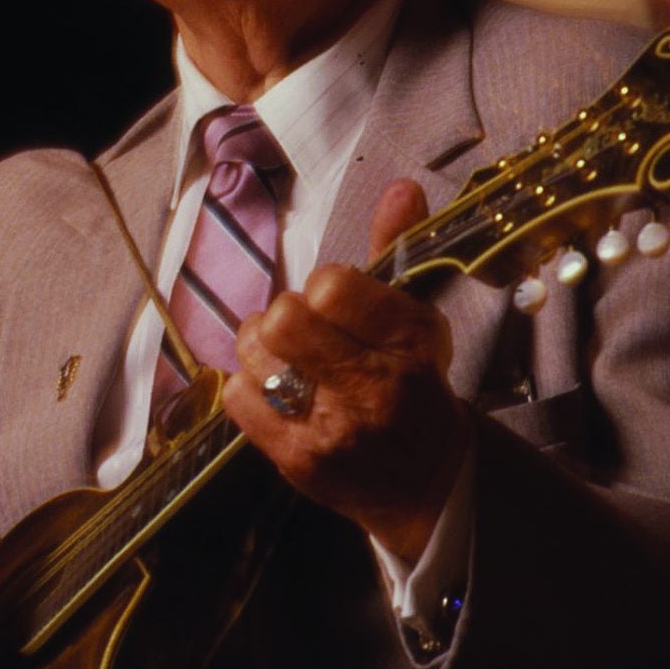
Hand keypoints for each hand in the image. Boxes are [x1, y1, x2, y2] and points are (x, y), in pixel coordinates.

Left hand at [225, 180, 471, 561]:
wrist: (431, 482)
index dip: (324, 287)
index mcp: (408, 341)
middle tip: (301, 330)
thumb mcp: (418, 318)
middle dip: (285, 314)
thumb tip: (402, 187)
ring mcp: (333, 427)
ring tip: (285, 359)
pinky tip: (275, 392)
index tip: (335, 303)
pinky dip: (247, 386)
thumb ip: (399, 250)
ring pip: (254, 354)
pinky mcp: (298, 460)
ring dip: (260, 347)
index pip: (333, 285)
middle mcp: (374, 385)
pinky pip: (238, 398)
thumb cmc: (415, 386)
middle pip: (285, 318)